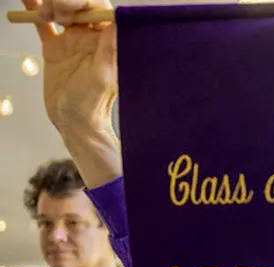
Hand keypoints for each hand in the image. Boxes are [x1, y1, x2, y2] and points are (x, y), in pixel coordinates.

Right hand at [21, 0, 116, 134]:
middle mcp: (91, 37)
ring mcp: (72, 41)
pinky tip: (28, 2)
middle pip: (78, 5)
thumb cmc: (93, 105)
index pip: (97, 8)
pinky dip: (34, 11)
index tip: (66, 7)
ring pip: (60, 10)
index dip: (81, 1)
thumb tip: (120, 21)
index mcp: (106, 40)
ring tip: (44, 16)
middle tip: (54, 12)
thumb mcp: (103, 76)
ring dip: (49, 5)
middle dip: (63, 1)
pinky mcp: (55, 48)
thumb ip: (110, 49)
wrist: (74, 123)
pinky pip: (44, 24)